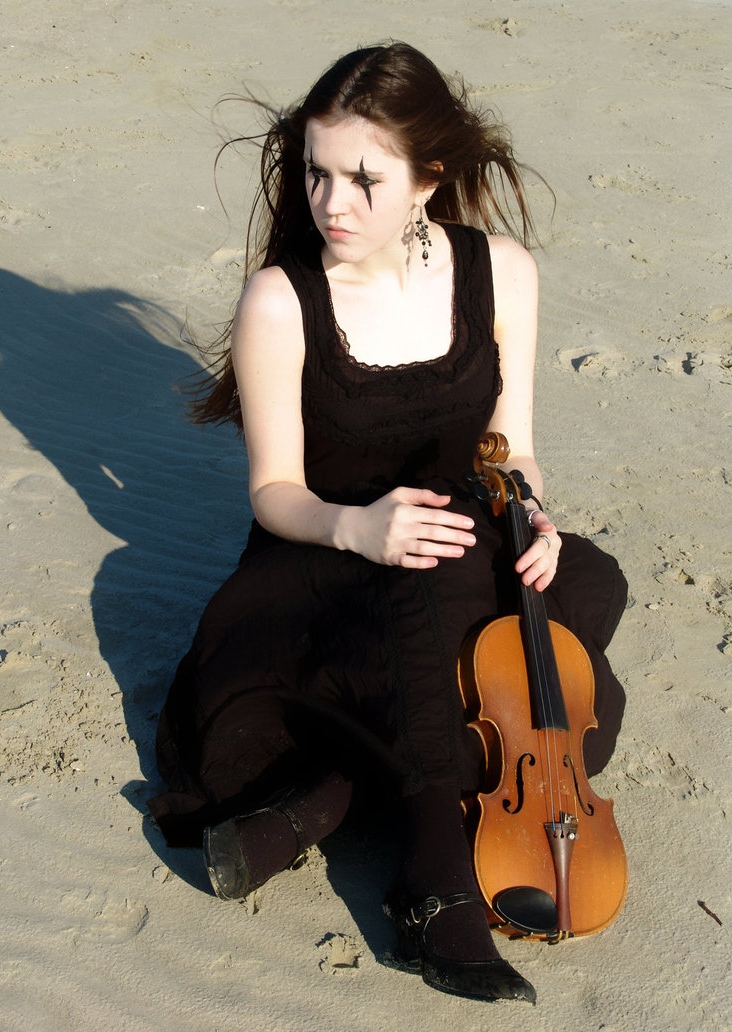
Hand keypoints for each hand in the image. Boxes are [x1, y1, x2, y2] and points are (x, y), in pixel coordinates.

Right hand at [341, 487, 476, 567]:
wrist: (354, 527)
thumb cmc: (381, 509)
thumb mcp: (399, 495)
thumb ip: (423, 495)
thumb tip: (447, 500)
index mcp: (405, 510)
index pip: (435, 515)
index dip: (454, 520)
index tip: (470, 524)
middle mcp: (401, 526)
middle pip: (433, 532)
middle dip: (455, 536)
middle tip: (473, 540)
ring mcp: (395, 543)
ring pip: (424, 547)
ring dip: (444, 550)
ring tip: (460, 552)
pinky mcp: (389, 557)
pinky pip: (408, 561)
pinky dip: (422, 562)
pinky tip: (435, 562)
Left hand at [514, 510, 560, 590]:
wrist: (532, 517)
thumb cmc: (530, 517)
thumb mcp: (532, 514)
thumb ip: (539, 519)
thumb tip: (549, 527)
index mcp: (549, 532)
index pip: (539, 547)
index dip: (529, 558)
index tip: (518, 567)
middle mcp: (554, 543)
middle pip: (545, 559)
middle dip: (534, 571)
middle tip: (524, 580)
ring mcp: (554, 552)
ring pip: (550, 566)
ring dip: (542, 578)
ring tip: (535, 587)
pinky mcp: (553, 559)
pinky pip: (551, 570)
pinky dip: (546, 579)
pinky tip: (540, 587)